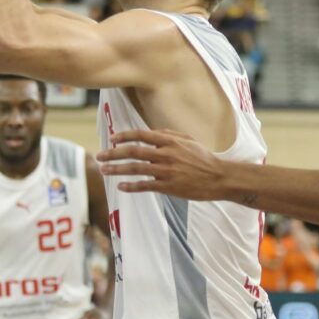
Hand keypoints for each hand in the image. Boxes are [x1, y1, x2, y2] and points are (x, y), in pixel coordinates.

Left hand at [96, 129, 225, 200]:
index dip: (124, 136)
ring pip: (135, 169)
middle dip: (113, 153)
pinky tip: (121, 186)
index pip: (141, 135)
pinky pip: (145, 186)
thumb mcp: (188, 139)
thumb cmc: (204, 158)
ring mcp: (166, 171)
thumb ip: (169, 134)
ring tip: (104, 170)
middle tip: (99, 156)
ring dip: (117, 169)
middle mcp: (165, 154)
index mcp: (170, 141)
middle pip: (133, 152)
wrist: (219, 177)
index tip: (112, 138)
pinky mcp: (168, 186)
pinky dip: (131, 186)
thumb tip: (151, 132)